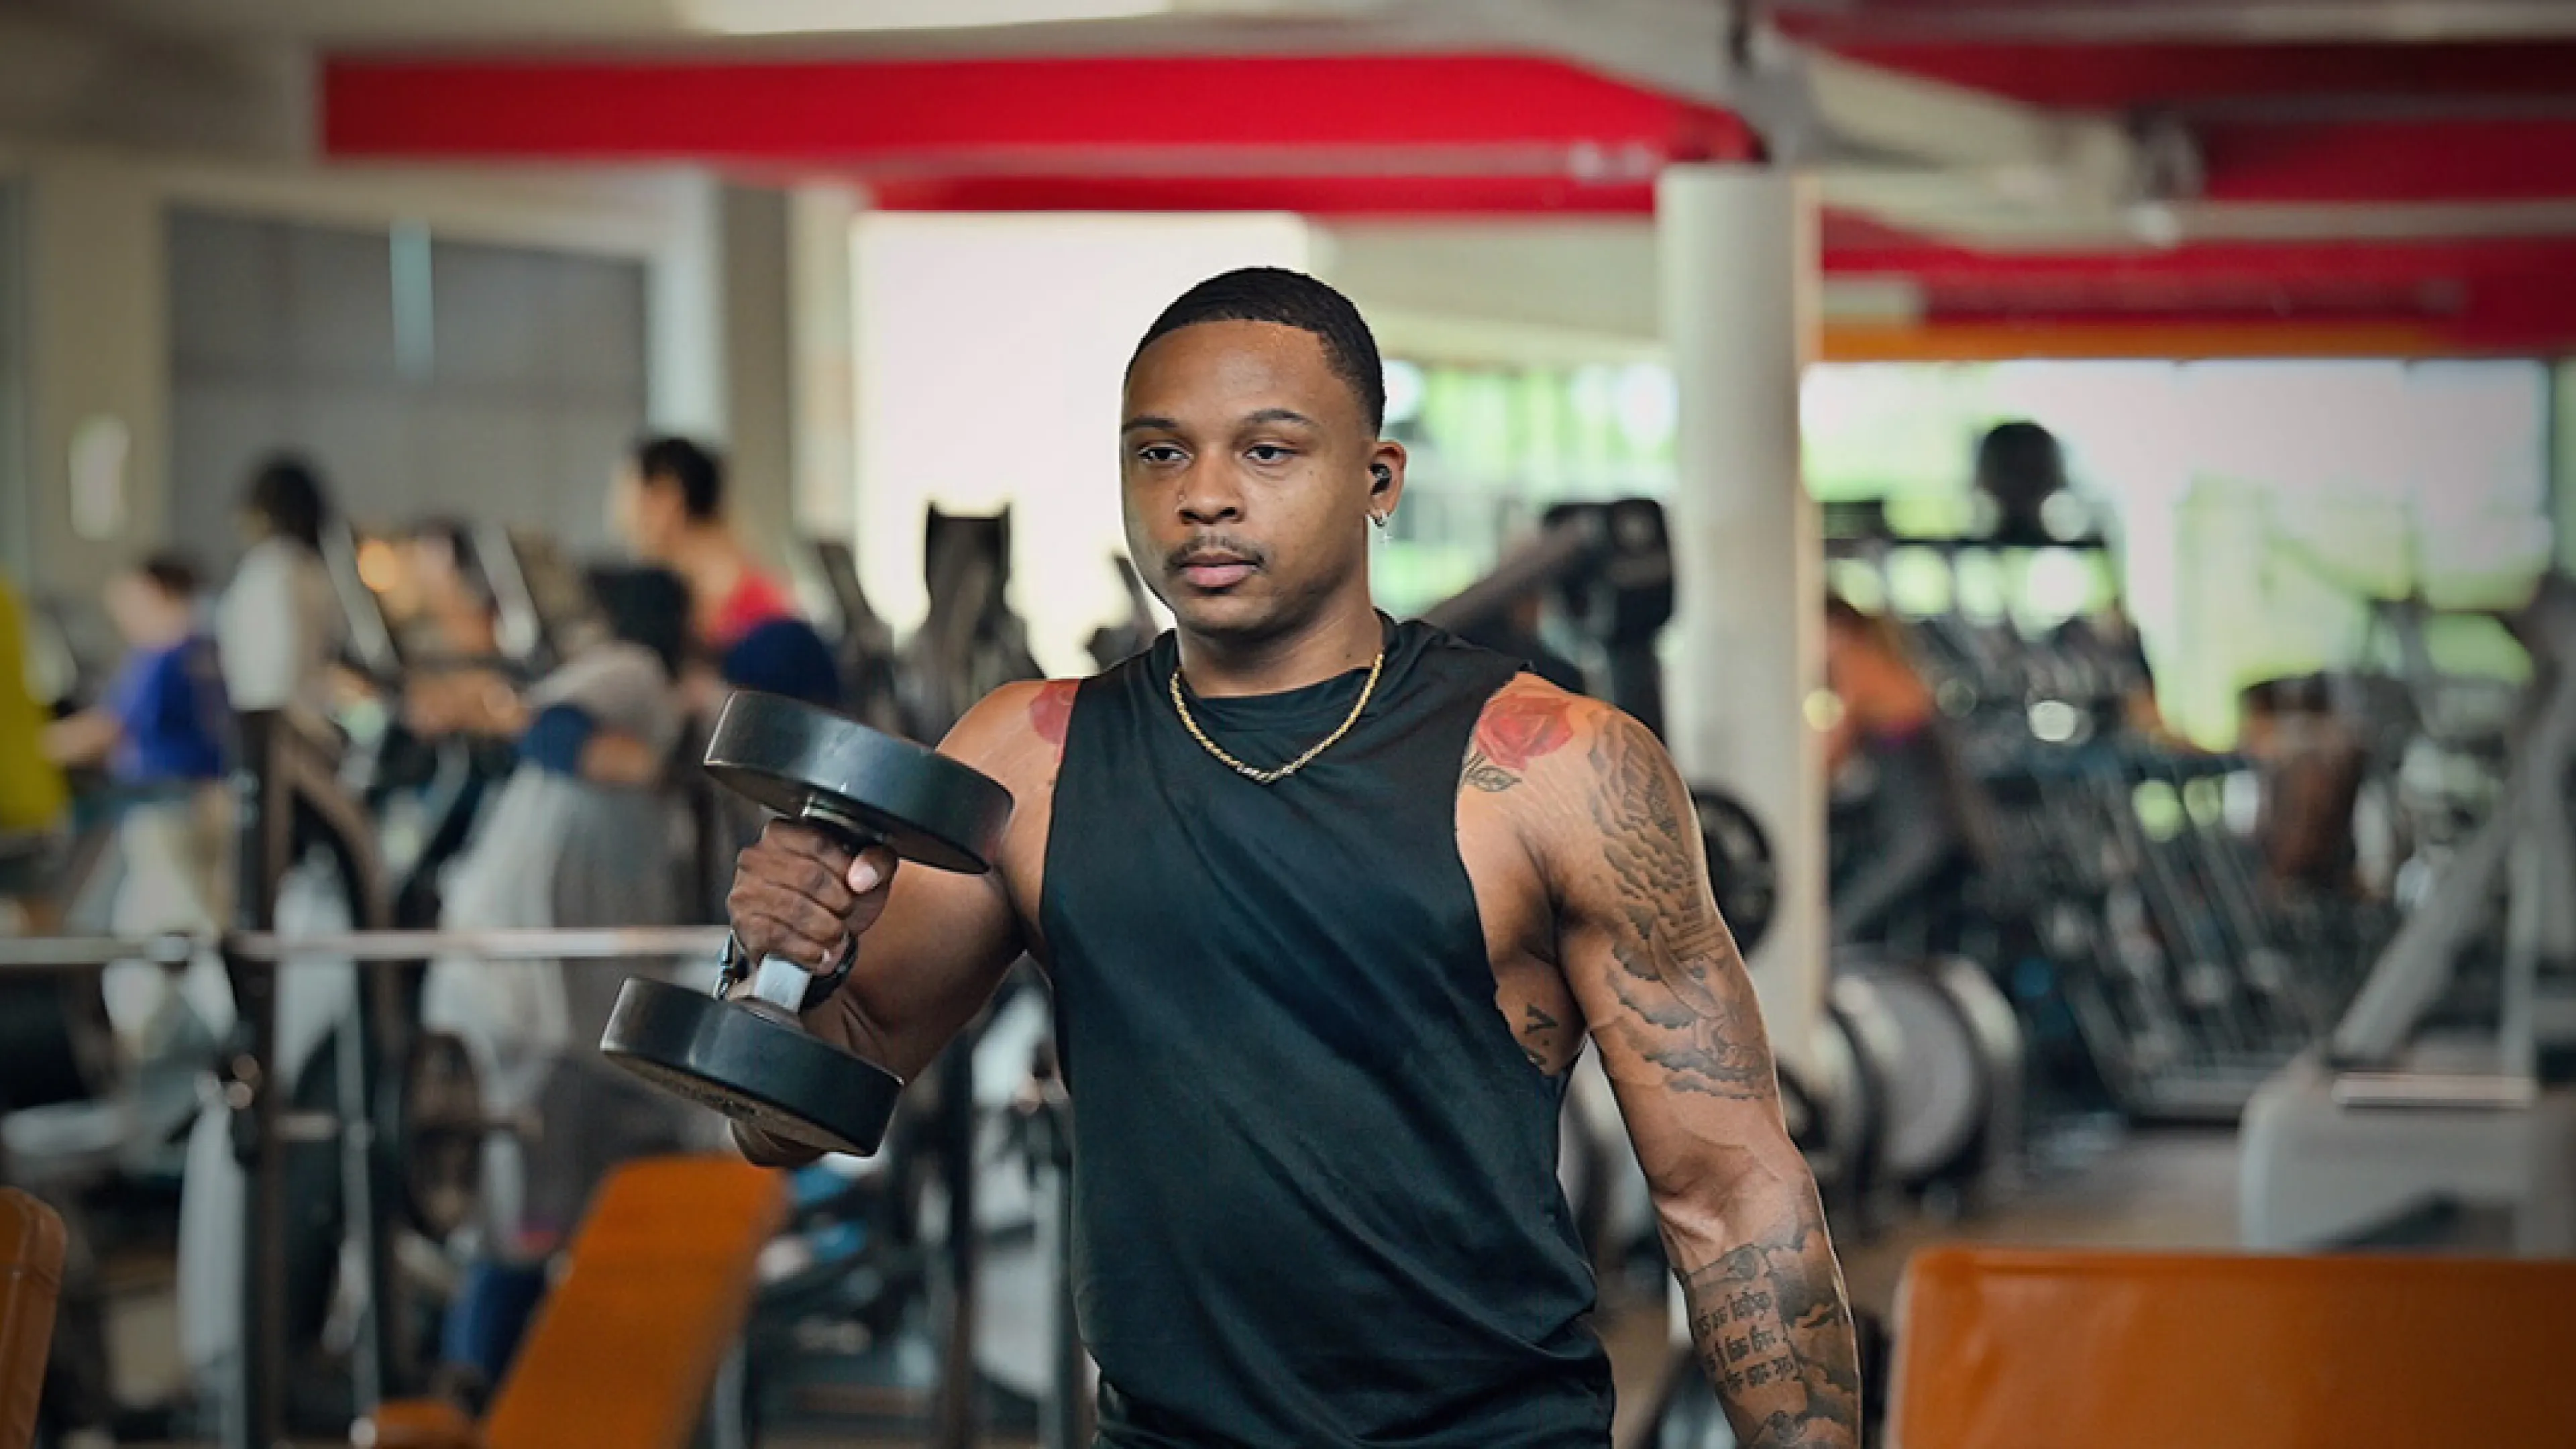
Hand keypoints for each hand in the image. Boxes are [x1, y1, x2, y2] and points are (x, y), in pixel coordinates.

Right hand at [727, 820, 897, 972]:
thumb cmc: (833, 893)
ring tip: (838, 936)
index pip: (819, 842)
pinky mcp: (744, 924)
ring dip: (827, 930)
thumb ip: (876, 861)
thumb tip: (863, 877)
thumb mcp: (862, 870)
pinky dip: (808, 950)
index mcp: (783, 832)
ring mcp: (746, 890)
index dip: (846, 868)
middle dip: (839, 902)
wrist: (806, 933)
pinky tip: (822, 953)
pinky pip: (779, 936)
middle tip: (848, 914)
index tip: (858, 887)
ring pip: (795, 909)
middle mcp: (756, 856)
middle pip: (809, 877)